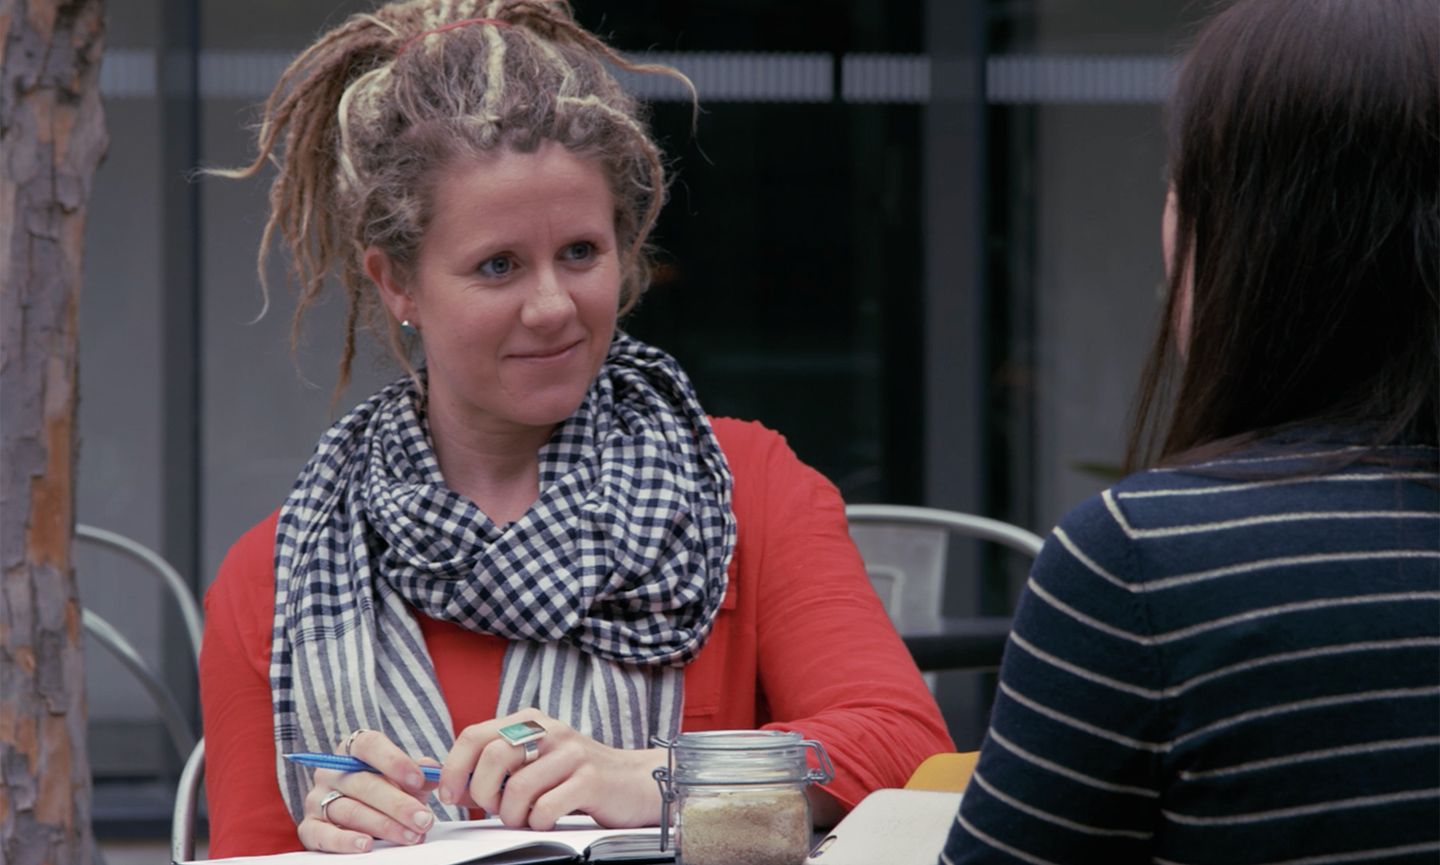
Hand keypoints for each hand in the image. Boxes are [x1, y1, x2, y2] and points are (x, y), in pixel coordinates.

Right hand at [296, 730, 440, 852]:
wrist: (362, 817)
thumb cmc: (386, 792)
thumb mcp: (405, 780)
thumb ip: (419, 774)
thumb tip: (433, 770)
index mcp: (352, 750)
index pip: (369, 745)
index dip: (394, 760)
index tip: (419, 779)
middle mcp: (331, 772)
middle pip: (363, 783)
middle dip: (398, 804)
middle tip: (424, 819)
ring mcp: (317, 799)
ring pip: (349, 810)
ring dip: (382, 825)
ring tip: (409, 836)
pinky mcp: (309, 827)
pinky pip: (322, 834)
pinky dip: (344, 841)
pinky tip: (366, 845)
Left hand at [436, 708, 665, 830]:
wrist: (633, 782)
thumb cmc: (576, 777)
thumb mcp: (534, 764)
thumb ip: (496, 770)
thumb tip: (453, 787)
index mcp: (530, 721)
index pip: (474, 735)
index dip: (453, 768)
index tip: (450, 795)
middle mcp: (550, 730)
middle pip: (491, 759)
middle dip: (482, 795)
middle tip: (495, 810)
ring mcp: (571, 753)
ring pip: (516, 788)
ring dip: (512, 816)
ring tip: (524, 818)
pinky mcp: (590, 780)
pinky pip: (546, 808)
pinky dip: (538, 823)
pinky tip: (547, 820)